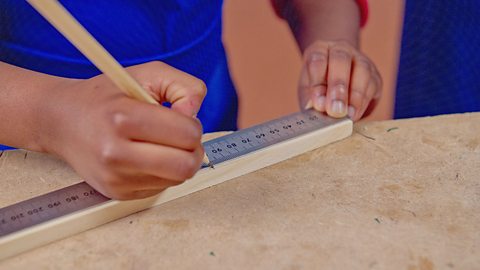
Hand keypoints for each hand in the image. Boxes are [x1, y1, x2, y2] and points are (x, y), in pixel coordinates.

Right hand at [41, 62, 206, 199]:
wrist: (62, 121)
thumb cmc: (106, 96)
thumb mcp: (146, 74)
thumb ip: (182, 85)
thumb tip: (194, 114)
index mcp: (123, 118)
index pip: (186, 134)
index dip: (193, 124)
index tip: (181, 117)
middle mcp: (115, 153)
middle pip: (185, 166)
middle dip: (193, 149)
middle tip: (182, 137)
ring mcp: (116, 178)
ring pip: (177, 180)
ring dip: (180, 161)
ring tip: (162, 144)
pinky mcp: (118, 193)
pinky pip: (162, 188)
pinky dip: (164, 172)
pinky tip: (149, 156)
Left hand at [298, 40, 381, 120]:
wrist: (336, 85)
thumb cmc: (318, 87)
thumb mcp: (308, 91)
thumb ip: (312, 98)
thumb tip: (321, 106)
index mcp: (320, 49)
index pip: (317, 60)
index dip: (317, 82)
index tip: (318, 104)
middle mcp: (341, 49)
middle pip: (341, 61)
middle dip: (338, 87)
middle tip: (335, 110)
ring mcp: (361, 60)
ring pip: (362, 71)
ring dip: (355, 96)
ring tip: (347, 115)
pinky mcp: (375, 75)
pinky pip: (373, 86)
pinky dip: (364, 102)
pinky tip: (355, 114)